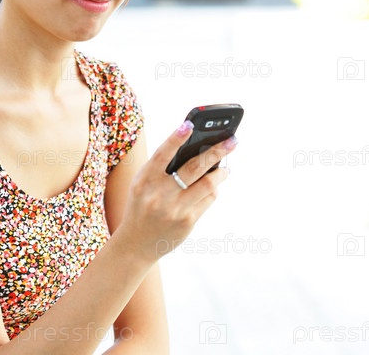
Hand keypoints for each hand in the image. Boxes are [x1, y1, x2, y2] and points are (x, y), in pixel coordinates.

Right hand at [113, 121, 237, 262]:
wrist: (136, 243)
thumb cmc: (142, 205)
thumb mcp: (143, 185)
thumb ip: (162, 168)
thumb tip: (197, 150)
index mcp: (144, 180)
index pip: (162, 154)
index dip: (175, 138)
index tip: (189, 124)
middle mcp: (159, 194)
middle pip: (194, 167)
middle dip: (217, 151)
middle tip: (232, 141)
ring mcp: (175, 209)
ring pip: (208, 184)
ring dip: (221, 172)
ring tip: (225, 168)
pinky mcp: (187, 222)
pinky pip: (208, 199)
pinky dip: (213, 190)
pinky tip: (213, 186)